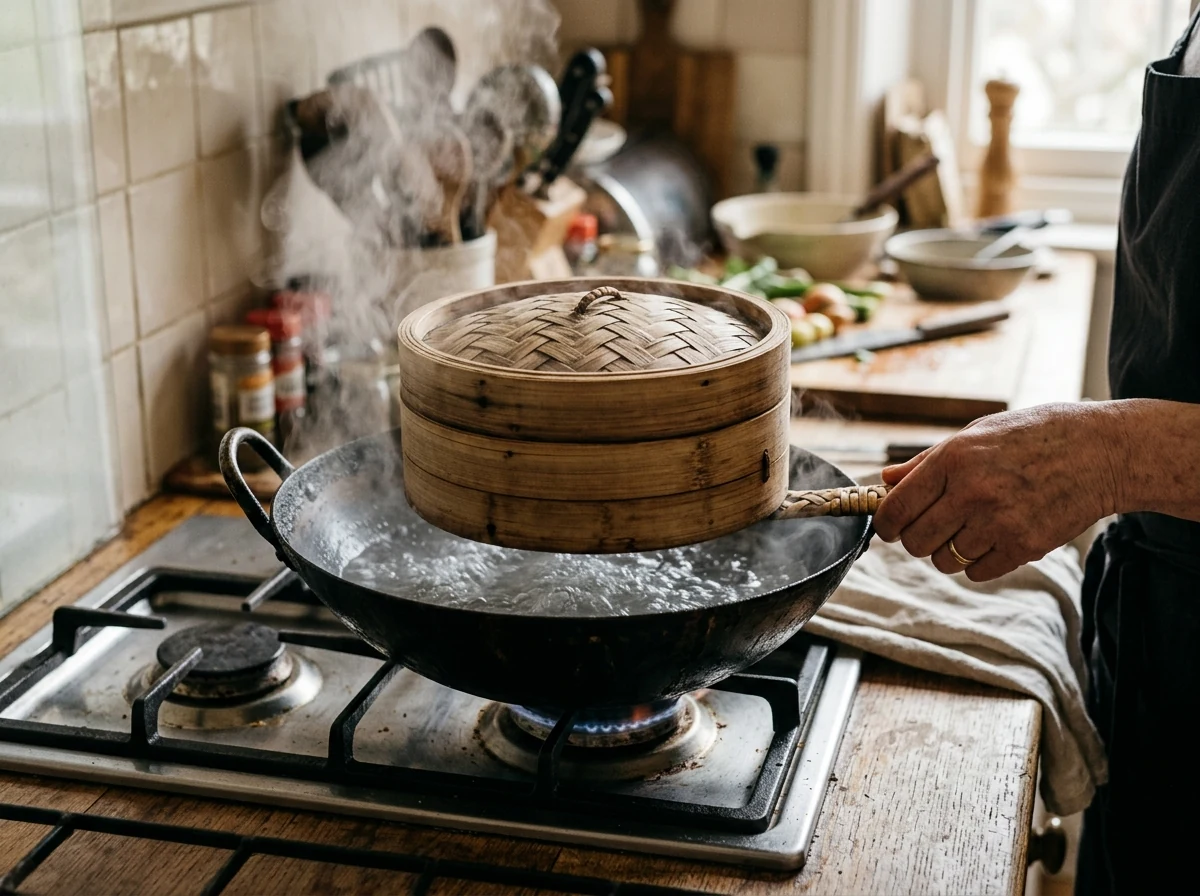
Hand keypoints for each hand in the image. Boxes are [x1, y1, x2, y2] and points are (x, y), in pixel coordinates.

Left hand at [871, 403, 1121, 580]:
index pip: (896, 508)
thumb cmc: (1035, 436)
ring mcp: (999, 522)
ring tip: (968, 529)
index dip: (886, 524)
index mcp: (954, 459)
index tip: (890, 527)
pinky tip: (992, 539)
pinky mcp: (1024, 546)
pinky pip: (976, 572)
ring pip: (943, 561)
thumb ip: (926, 462)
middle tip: (931, 527)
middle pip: (915, 541)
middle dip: (916, 539)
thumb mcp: (976, 434)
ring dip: (947, 552)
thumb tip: (885, 481)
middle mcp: (972, 492)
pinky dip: (977, 563)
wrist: (1100, 451)